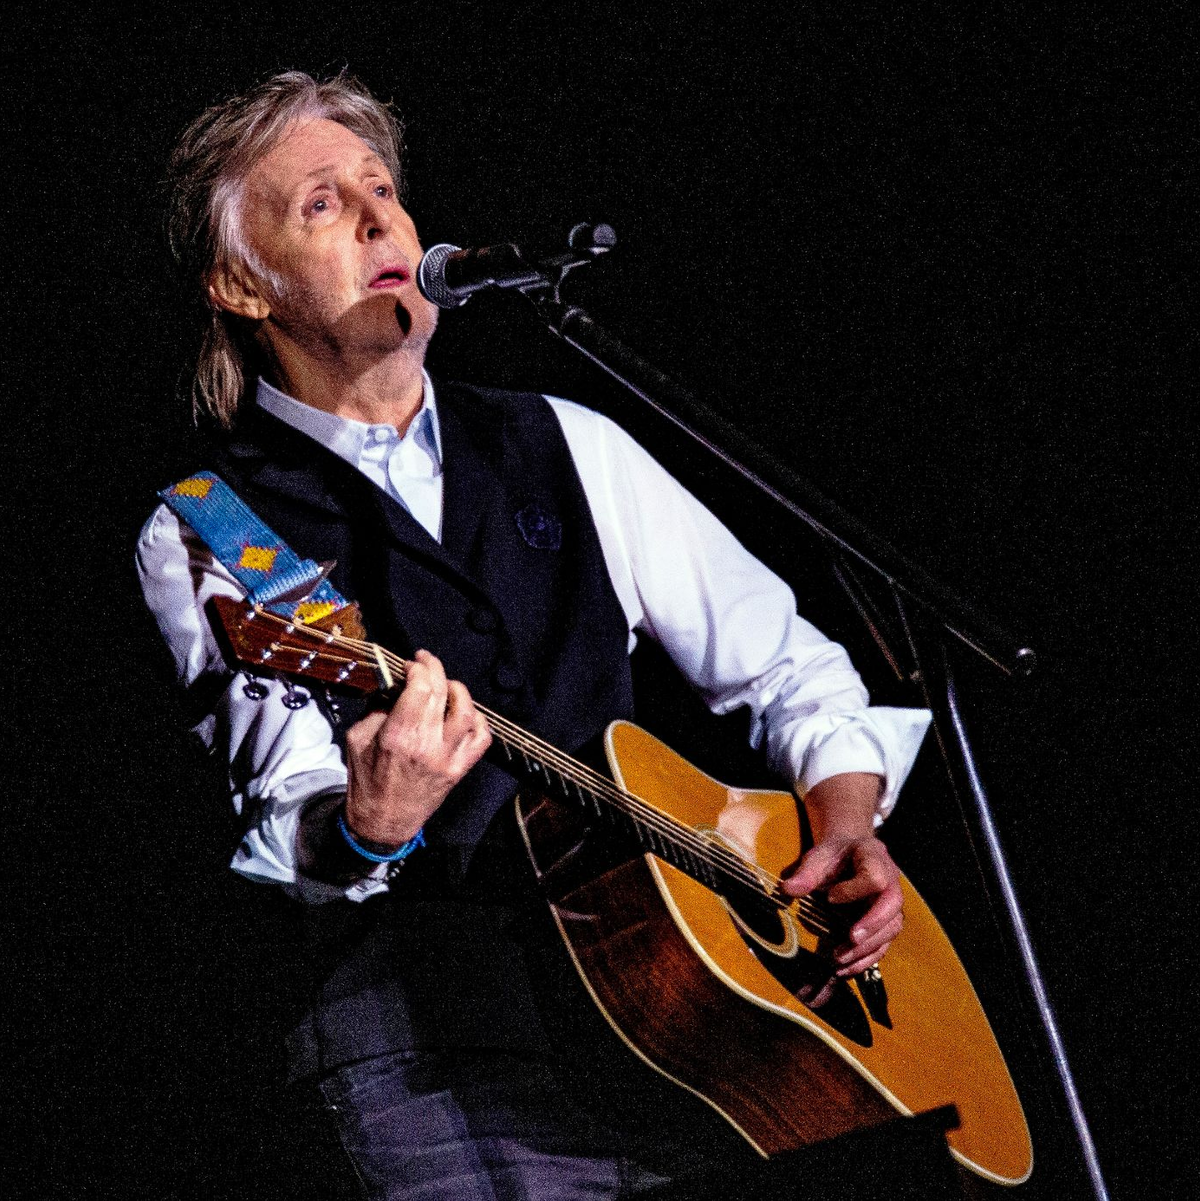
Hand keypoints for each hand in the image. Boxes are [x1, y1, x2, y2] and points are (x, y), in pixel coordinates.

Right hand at [343, 650, 491, 845]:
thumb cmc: (367, 781)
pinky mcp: (460, 769)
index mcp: (397, 737)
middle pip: (441, 692)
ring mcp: (447, 758)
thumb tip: (395, 686)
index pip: (419, 688)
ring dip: (458, 690)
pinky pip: (481, 739)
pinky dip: (477, 720)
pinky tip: (464, 713)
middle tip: (426, 662)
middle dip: (434, 668)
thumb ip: (376, 709)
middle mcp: (426, 745)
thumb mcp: (357, 739)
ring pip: (466, 712)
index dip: (418, 668)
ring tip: (446, 685)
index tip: (410, 664)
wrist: (383, 821)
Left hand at [782, 835, 903, 976]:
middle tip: (850, 939)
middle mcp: (891, 882)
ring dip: (866, 948)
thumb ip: (807, 873)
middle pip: (892, 905)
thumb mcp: (819, 856)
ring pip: (890, 929)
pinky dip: (865, 959)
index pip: (875, 877)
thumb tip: (787, 890)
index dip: (854, 890)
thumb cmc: (835, 855)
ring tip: (839, 959)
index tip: (830, 897)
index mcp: (875, 858)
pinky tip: (844, 969)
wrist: (849, 854)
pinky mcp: (885, 924)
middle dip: (872, 925)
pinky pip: (883, 944)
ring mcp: (891, 904)